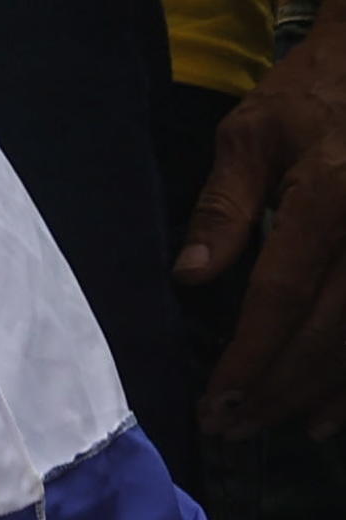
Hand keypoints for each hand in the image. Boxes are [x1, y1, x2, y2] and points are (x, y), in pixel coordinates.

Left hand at [179, 0, 345, 437]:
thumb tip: (191, 277)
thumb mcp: (251, 132)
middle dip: (277, 387)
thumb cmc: (308, 95)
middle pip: (326, 335)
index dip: (251, 354)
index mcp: (325, 197)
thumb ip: (224, 206)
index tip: (217, 398)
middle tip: (231, 423)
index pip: (284, 295)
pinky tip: (327, 409)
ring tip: (274, 425)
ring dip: (319, 395)